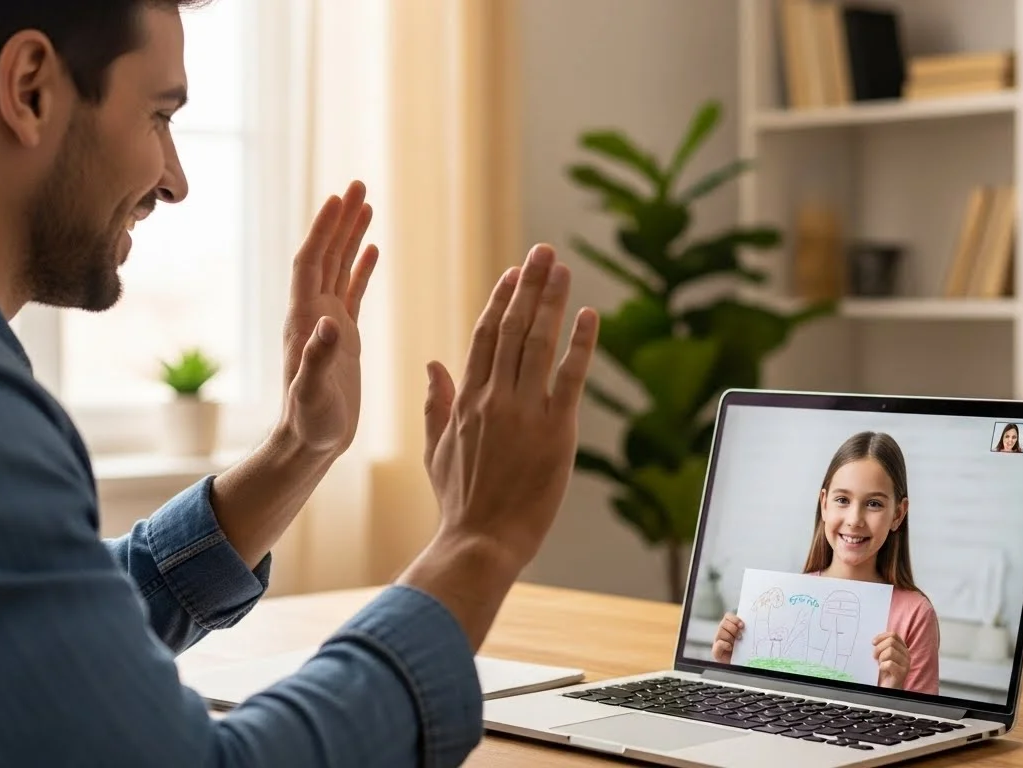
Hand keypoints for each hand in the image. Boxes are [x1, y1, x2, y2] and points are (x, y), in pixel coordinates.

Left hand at [278, 181, 378, 459]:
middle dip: (340, 220)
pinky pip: (353, 291)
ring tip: (367, 204)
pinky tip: (373, 248)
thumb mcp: (313, 391)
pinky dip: (362, 267)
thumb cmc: (308, 422)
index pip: (311, 263)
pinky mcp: (344, 337)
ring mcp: (327, 323)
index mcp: (303, 320)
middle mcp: (312, 314)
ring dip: (351, 236)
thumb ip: (319, 358)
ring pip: (339, 267)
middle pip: (325, 255)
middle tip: (358, 185)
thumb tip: (328, 324)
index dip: (323, 230)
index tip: (339, 199)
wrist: (311, 443)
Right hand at [422, 244, 598, 567]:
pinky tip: (589, 316)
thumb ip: (435, 403)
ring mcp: (524, 412)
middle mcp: (493, 397)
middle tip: (543, 252)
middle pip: (512, 327)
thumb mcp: (436, 450)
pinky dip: (580, 343)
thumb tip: (432, 364)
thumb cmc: (459, 503)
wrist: (479, 542)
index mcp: (466, 400)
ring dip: (552, 300)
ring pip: (538, 342)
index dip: (500, 300)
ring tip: (562, 268)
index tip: (513, 273)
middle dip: (529, 285)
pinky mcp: (554, 431)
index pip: (484, 336)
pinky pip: (570, 376)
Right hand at [712, 613, 743, 663]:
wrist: (740, 666)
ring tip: (735, 644)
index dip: (734, 619)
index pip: (728, 616)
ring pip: (720, 632)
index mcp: (729, 627)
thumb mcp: (747, 639)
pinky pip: (718, 644)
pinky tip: (730, 647)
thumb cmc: (745, 652)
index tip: (742, 626)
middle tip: (740, 637)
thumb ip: (745, 631)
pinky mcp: (716, 651)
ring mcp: (718, 641)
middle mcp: (722, 633)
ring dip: (730, 637)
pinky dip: (724, 644)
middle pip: (724, 623)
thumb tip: (751, 624)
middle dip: (733, 629)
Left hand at [873, 632, 910, 688]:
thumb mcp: (884, 656)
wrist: (889, 688)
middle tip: (875, 657)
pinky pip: (889, 664)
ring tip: (880, 664)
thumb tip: (874, 641)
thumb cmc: (885, 671)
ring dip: (881, 658)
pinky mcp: (902, 673)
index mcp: (902, 648)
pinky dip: (882, 666)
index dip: (881, 637)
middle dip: (879, 648)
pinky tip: (882, 670)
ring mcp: (906, 664)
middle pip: (891, 641)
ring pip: (890, 651)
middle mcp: (906, 655)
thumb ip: (883, 647)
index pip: (893, 635)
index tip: (873, 643)